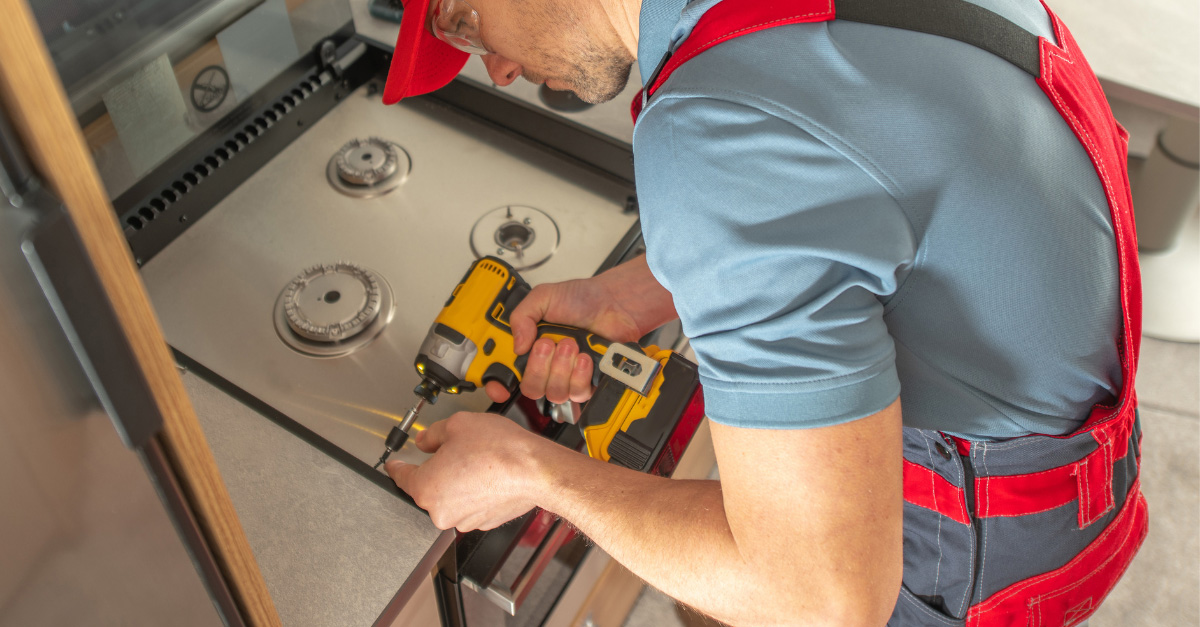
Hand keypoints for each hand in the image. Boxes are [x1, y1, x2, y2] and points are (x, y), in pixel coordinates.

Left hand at [386, 412, 549, 530]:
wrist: (535, 471)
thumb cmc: (500, 450)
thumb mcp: (457, 425)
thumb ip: (432, 434)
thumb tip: (425, 440)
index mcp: (427, 488)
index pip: (401, 477)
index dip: (397, 466)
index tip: (395, 464)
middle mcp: (442, 511)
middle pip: (429, 488)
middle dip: (437, 469)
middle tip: (456, 450)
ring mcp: (464, 520)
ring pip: (451, 497)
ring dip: (457, 481)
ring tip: (478, 460)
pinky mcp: (485, 522)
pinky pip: (471, 505)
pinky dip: (475, 492)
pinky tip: (488, 474)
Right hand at [485, 256, 676, 403]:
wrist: (615, 303)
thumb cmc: (583, 298)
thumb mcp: (544, 297)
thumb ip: (522, 316)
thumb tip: (516, 346)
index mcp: (529, 345)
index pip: (505, 372)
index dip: (498, 384)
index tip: (500, 386)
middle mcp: (545, 364)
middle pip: (529, 388)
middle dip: (539, 368)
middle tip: (549, 344)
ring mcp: (566, 374)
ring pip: (554, 393)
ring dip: (562, 368)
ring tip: (572, 346)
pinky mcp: (586, 381)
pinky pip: (577, 393)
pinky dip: (580, 375)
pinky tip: (585, 357)